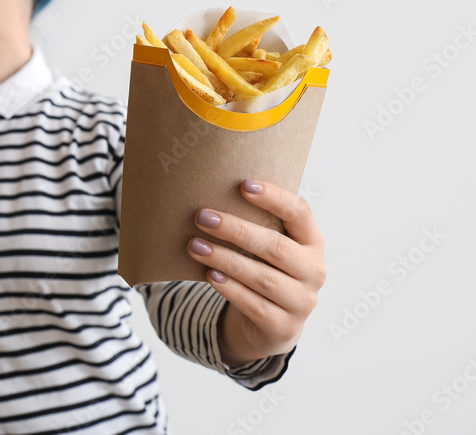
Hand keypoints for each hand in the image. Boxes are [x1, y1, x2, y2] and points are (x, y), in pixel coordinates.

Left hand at [187, 178, 326, 365]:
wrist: (274, 324)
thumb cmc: (266, 270)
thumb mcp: (269, 247)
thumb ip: (257, 225)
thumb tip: (212, 196)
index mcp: (313, 242)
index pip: (300, 213)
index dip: (274, 198)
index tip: (243, 184)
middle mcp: (314, 271)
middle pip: (275, 247)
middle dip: (236, 230)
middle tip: (202, 217)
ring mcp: (302, 302)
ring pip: (262, 278)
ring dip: (225, 259)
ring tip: (195, 245)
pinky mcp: (283, 327)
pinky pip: (254, 305)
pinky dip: (231, 289)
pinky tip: (210, 275)